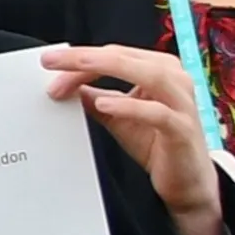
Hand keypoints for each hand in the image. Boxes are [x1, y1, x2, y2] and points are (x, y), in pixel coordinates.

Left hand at [41, 43, 230, 234]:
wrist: (186, 180)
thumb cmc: (155, 142)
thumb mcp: (117, 117)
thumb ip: (94, 99)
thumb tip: (63, 85)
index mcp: (159, 69)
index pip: (114, 55)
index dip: (80, 60)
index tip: (48, 66)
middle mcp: (175, 79)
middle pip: (126, 58)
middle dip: (85, 59)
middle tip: (51, 62)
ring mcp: (181, 103)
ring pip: (148, 74)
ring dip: (107, 70)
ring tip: (74, 72)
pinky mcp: (182, 128)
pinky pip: (156, 113)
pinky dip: (129, 106)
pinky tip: (104, 104)